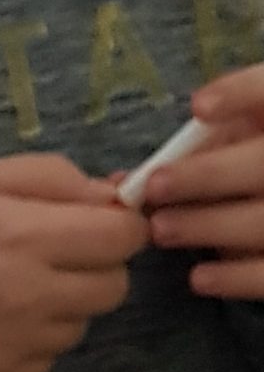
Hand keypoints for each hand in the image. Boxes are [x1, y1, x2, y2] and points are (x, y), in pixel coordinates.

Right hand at [0, 154, 144, 371]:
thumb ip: (53, 179)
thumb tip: (114, 198)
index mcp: (23, 235)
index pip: (124, 239)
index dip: (117, 228)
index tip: (91, 226)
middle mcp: (26, 295)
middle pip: (113, 288)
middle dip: (92, 267)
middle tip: (47, 256)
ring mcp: (12, 344)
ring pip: (81, 325)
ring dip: (60, 306)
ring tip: (7, 289)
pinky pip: (46, 358)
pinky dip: (29, 340)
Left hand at [137, 66, 263, 297]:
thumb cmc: (247, 161)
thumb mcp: (238, 137)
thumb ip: (196, 145)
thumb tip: (121, 182)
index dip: (239, 94)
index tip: (199, 108)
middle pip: (262, 164)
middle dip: (207, 175)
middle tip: (155, 186)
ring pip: (262, 221)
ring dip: (209, 225)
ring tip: (162, 229)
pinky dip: (235, 278)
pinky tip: (199, 278)